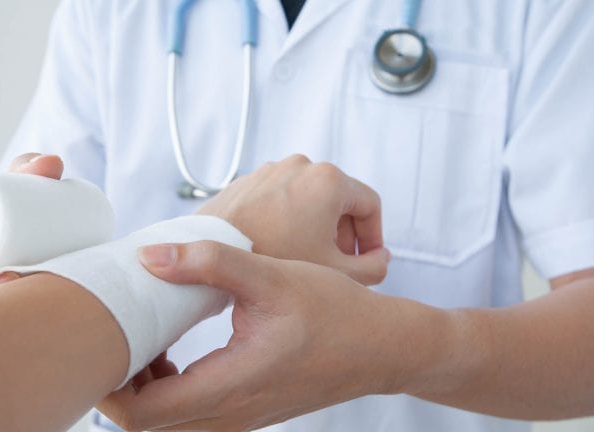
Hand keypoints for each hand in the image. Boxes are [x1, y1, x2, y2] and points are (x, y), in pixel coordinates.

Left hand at [99, 241, 435, 430]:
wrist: (381, 348)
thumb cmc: (336, 314)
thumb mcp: (272, 277)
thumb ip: (210, 263)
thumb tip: (150, 256)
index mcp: (230, 385)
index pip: (142, 414)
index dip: (108, 387)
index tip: (101, 344)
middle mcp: (229, 415)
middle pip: (146, 426)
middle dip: (119, 387)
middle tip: (116, 336)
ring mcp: (237, 420)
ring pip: (166, 424)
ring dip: (144, 389)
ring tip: (143, 340)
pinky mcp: (244, 412)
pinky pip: (189, 417)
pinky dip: (168, 390)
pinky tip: (175, 352)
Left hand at [199, 154, 388, 284]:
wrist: (212, 254)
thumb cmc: (274, 261)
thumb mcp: (337, 273)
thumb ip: (373, 268)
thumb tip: (380, 259)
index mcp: (328, 180)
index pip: (370, 204)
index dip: (373, 237)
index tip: (365, 262)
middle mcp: (301, 165)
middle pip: (338, 199)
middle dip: (343, 233)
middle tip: (336, 264)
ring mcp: (271, 170)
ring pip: (307, 199)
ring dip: (314, 227)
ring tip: (304, 259)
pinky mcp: (248, 180)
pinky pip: (279, 198)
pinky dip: (286, 220)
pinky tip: (277, 249)